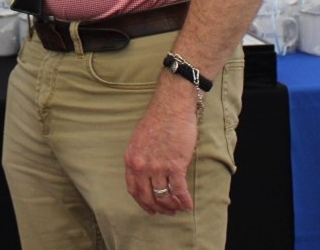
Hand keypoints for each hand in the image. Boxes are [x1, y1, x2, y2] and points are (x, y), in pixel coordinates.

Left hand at [123, 75, 198, 214]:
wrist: (171, 107)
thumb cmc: (158, 120)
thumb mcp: (138, 140)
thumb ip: (139, 158)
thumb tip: (146, 174)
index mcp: (130, 160)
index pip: (133, 189)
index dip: (142, 202)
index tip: (150, 208)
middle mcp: (141, 166)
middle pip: (147, 197)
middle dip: (157, 208)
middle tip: (166, 213)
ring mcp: (157, 167)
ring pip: (163, 196)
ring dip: (172, 206)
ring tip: (178, 209)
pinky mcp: (175, 166)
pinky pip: (179, 191)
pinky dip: (184, 201)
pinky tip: (189, 205)